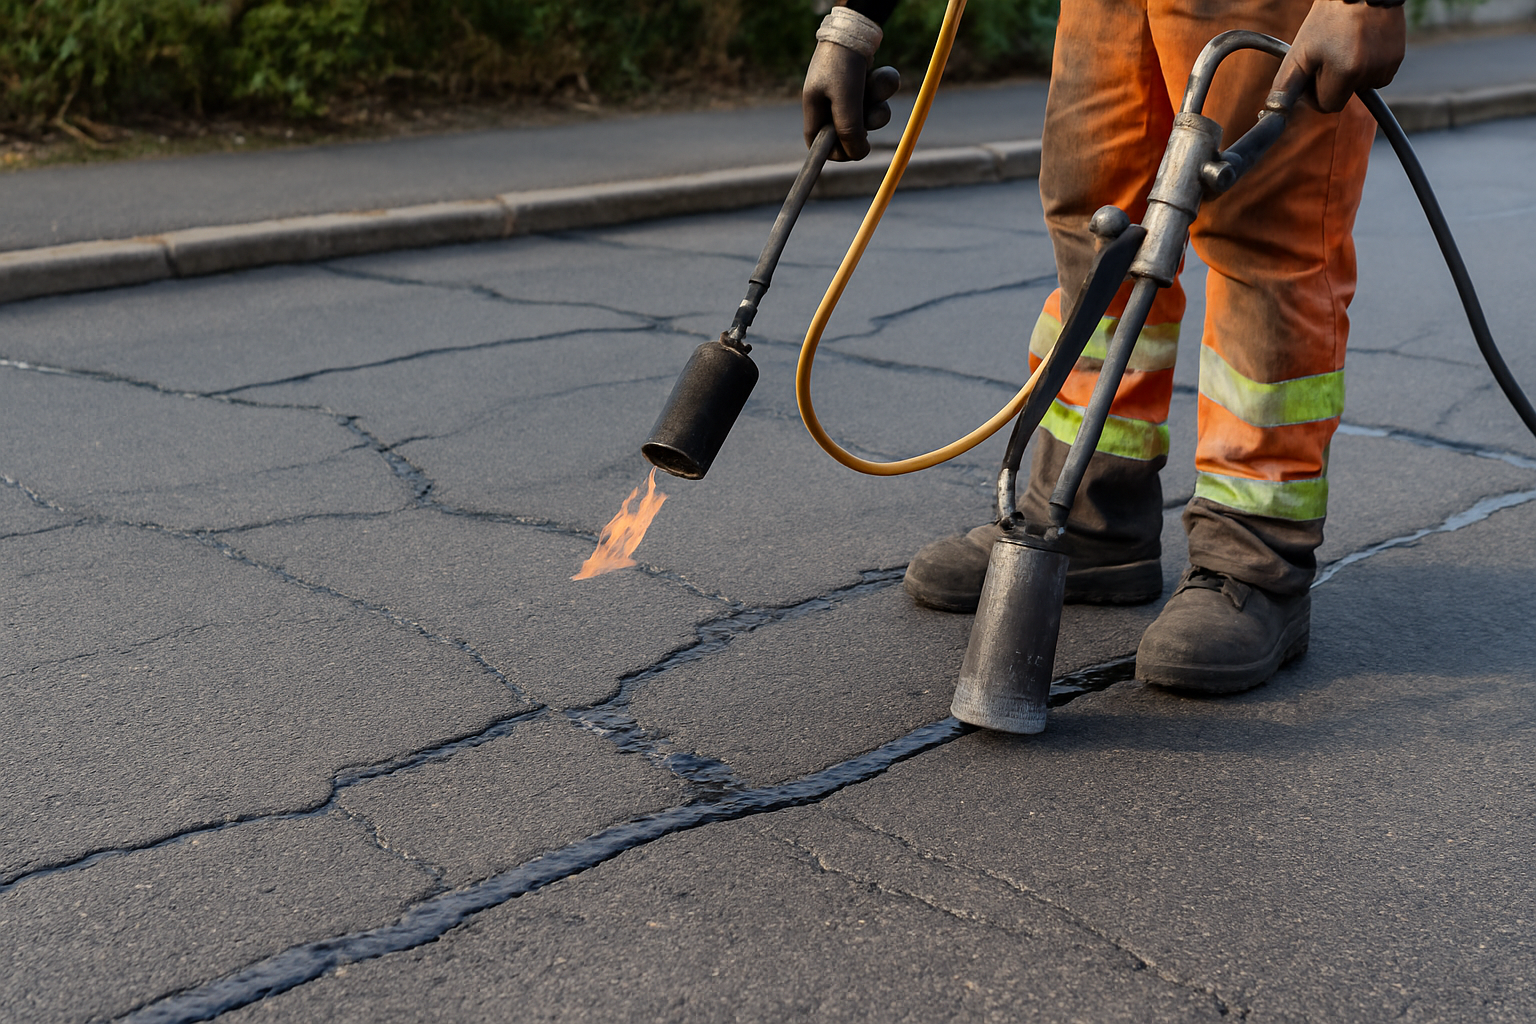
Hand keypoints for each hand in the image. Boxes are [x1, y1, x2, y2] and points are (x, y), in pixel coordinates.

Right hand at [803, 41, 900, 160]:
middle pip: (850, 134)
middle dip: (866, 124)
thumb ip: (850, 132)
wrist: (855, 25)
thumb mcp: (845, 101)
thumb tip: (858, 155)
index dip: (838, 152)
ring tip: (874, 83)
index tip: (855, 150)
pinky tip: (879, 72)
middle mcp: (828, 105)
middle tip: (870, 111)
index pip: (821, 146)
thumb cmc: (843, 64)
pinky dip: (883, 88)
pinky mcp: (862, 84)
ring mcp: (846, 95)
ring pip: (869, 116)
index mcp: (815, 111)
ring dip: (878, 102)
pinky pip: (878, 98)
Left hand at [1273, 0, 1405, 113]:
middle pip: (1344, 97)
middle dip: (1332, 84)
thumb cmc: (1328, 18)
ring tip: (1346, 47)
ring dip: (1351, 75)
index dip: (1316, 94)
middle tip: (1328, 58)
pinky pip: (1378, 75)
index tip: (1313, 75)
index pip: (1328, 106)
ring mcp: (1387, 65)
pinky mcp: (1397, 57)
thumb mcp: (1300, 52)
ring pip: (1362, 87)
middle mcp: (1370, 72)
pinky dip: (1368, 67)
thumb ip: (1287, 84)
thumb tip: (1275, 111)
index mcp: (1345, 73)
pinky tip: (1362, 46)